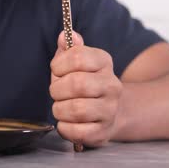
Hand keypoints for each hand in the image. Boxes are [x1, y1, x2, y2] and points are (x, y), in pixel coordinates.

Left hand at [50, 31, 122, 146]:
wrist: (108, 112)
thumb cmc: (84, 84)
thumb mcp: (75, 62)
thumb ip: (68, 48)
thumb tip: (64, 35)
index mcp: (103, 62)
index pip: (77, 57)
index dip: (59, 65)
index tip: (57, 71)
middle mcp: (112, 85)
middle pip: (77, 84)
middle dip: (57, 89)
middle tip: (57, 92)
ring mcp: (110, 110)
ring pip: (76, 109)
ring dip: (59, 109)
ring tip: (61, 107)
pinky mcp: (103, 132)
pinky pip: (77, 131)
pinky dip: (64, 128)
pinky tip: (66, 122)